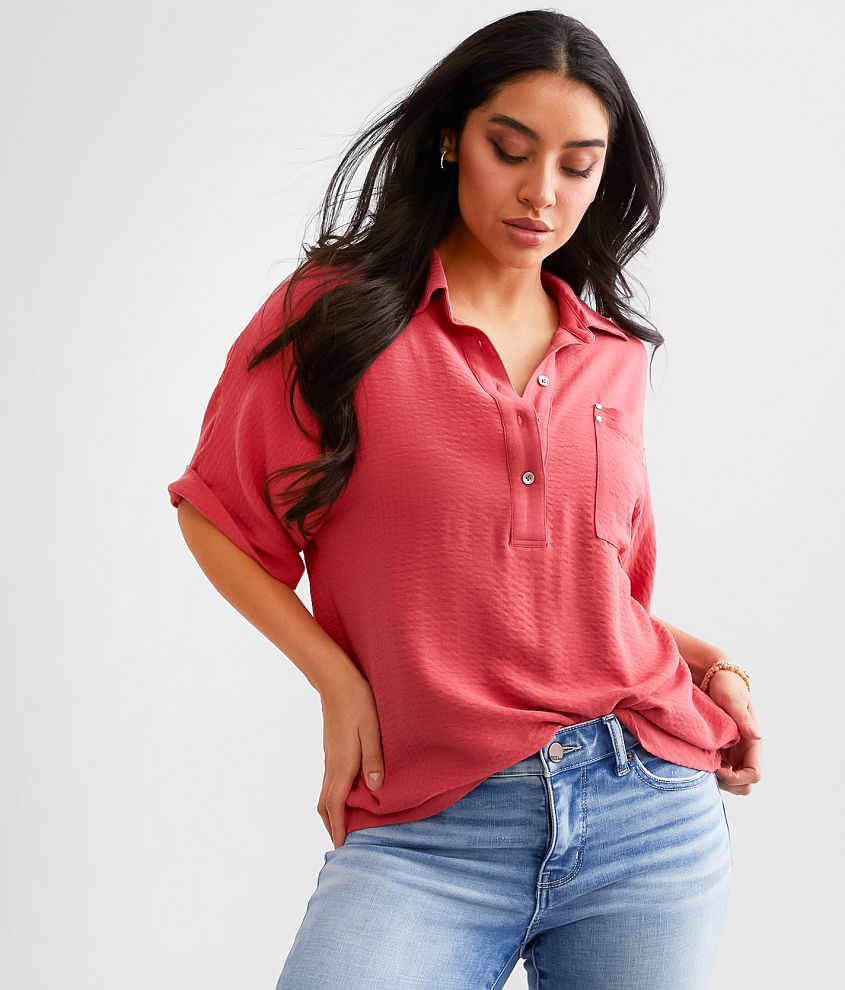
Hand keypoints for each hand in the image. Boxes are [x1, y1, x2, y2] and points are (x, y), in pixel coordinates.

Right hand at [316, 674, 385, 848]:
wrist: (336, 679)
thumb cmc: (358, 702)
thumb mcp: (372, 729)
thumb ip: (374, 759)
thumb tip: (374, 788)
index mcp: (342, 763)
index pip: (335, 803)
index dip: (338, 826)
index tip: (341, 845)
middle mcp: (332, 763)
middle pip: (325, 803)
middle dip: (332, 824)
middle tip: (342, 842)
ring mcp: (329, 755)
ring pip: (325, 792)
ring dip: (332, 811)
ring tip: (344, 823)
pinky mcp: (331, 748)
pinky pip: (329, 779)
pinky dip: (334, 795)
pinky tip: (346, 794)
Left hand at [707, 670, 762, 794]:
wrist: (712, 677)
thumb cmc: (726, 686)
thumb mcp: (732, 700)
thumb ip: (742, 718)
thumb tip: (757, 736)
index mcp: (753, 744)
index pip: (754, 775)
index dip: (737, 778)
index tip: (718, 769)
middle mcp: (744, 752)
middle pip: (744, 785)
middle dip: (729, 784)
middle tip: (708, 768)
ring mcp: (732, 754)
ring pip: (731, 783)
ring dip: (718, 780)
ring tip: (702, 763)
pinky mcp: (719, 752)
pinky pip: (718, 773)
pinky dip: (709, 773)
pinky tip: (698, 760)